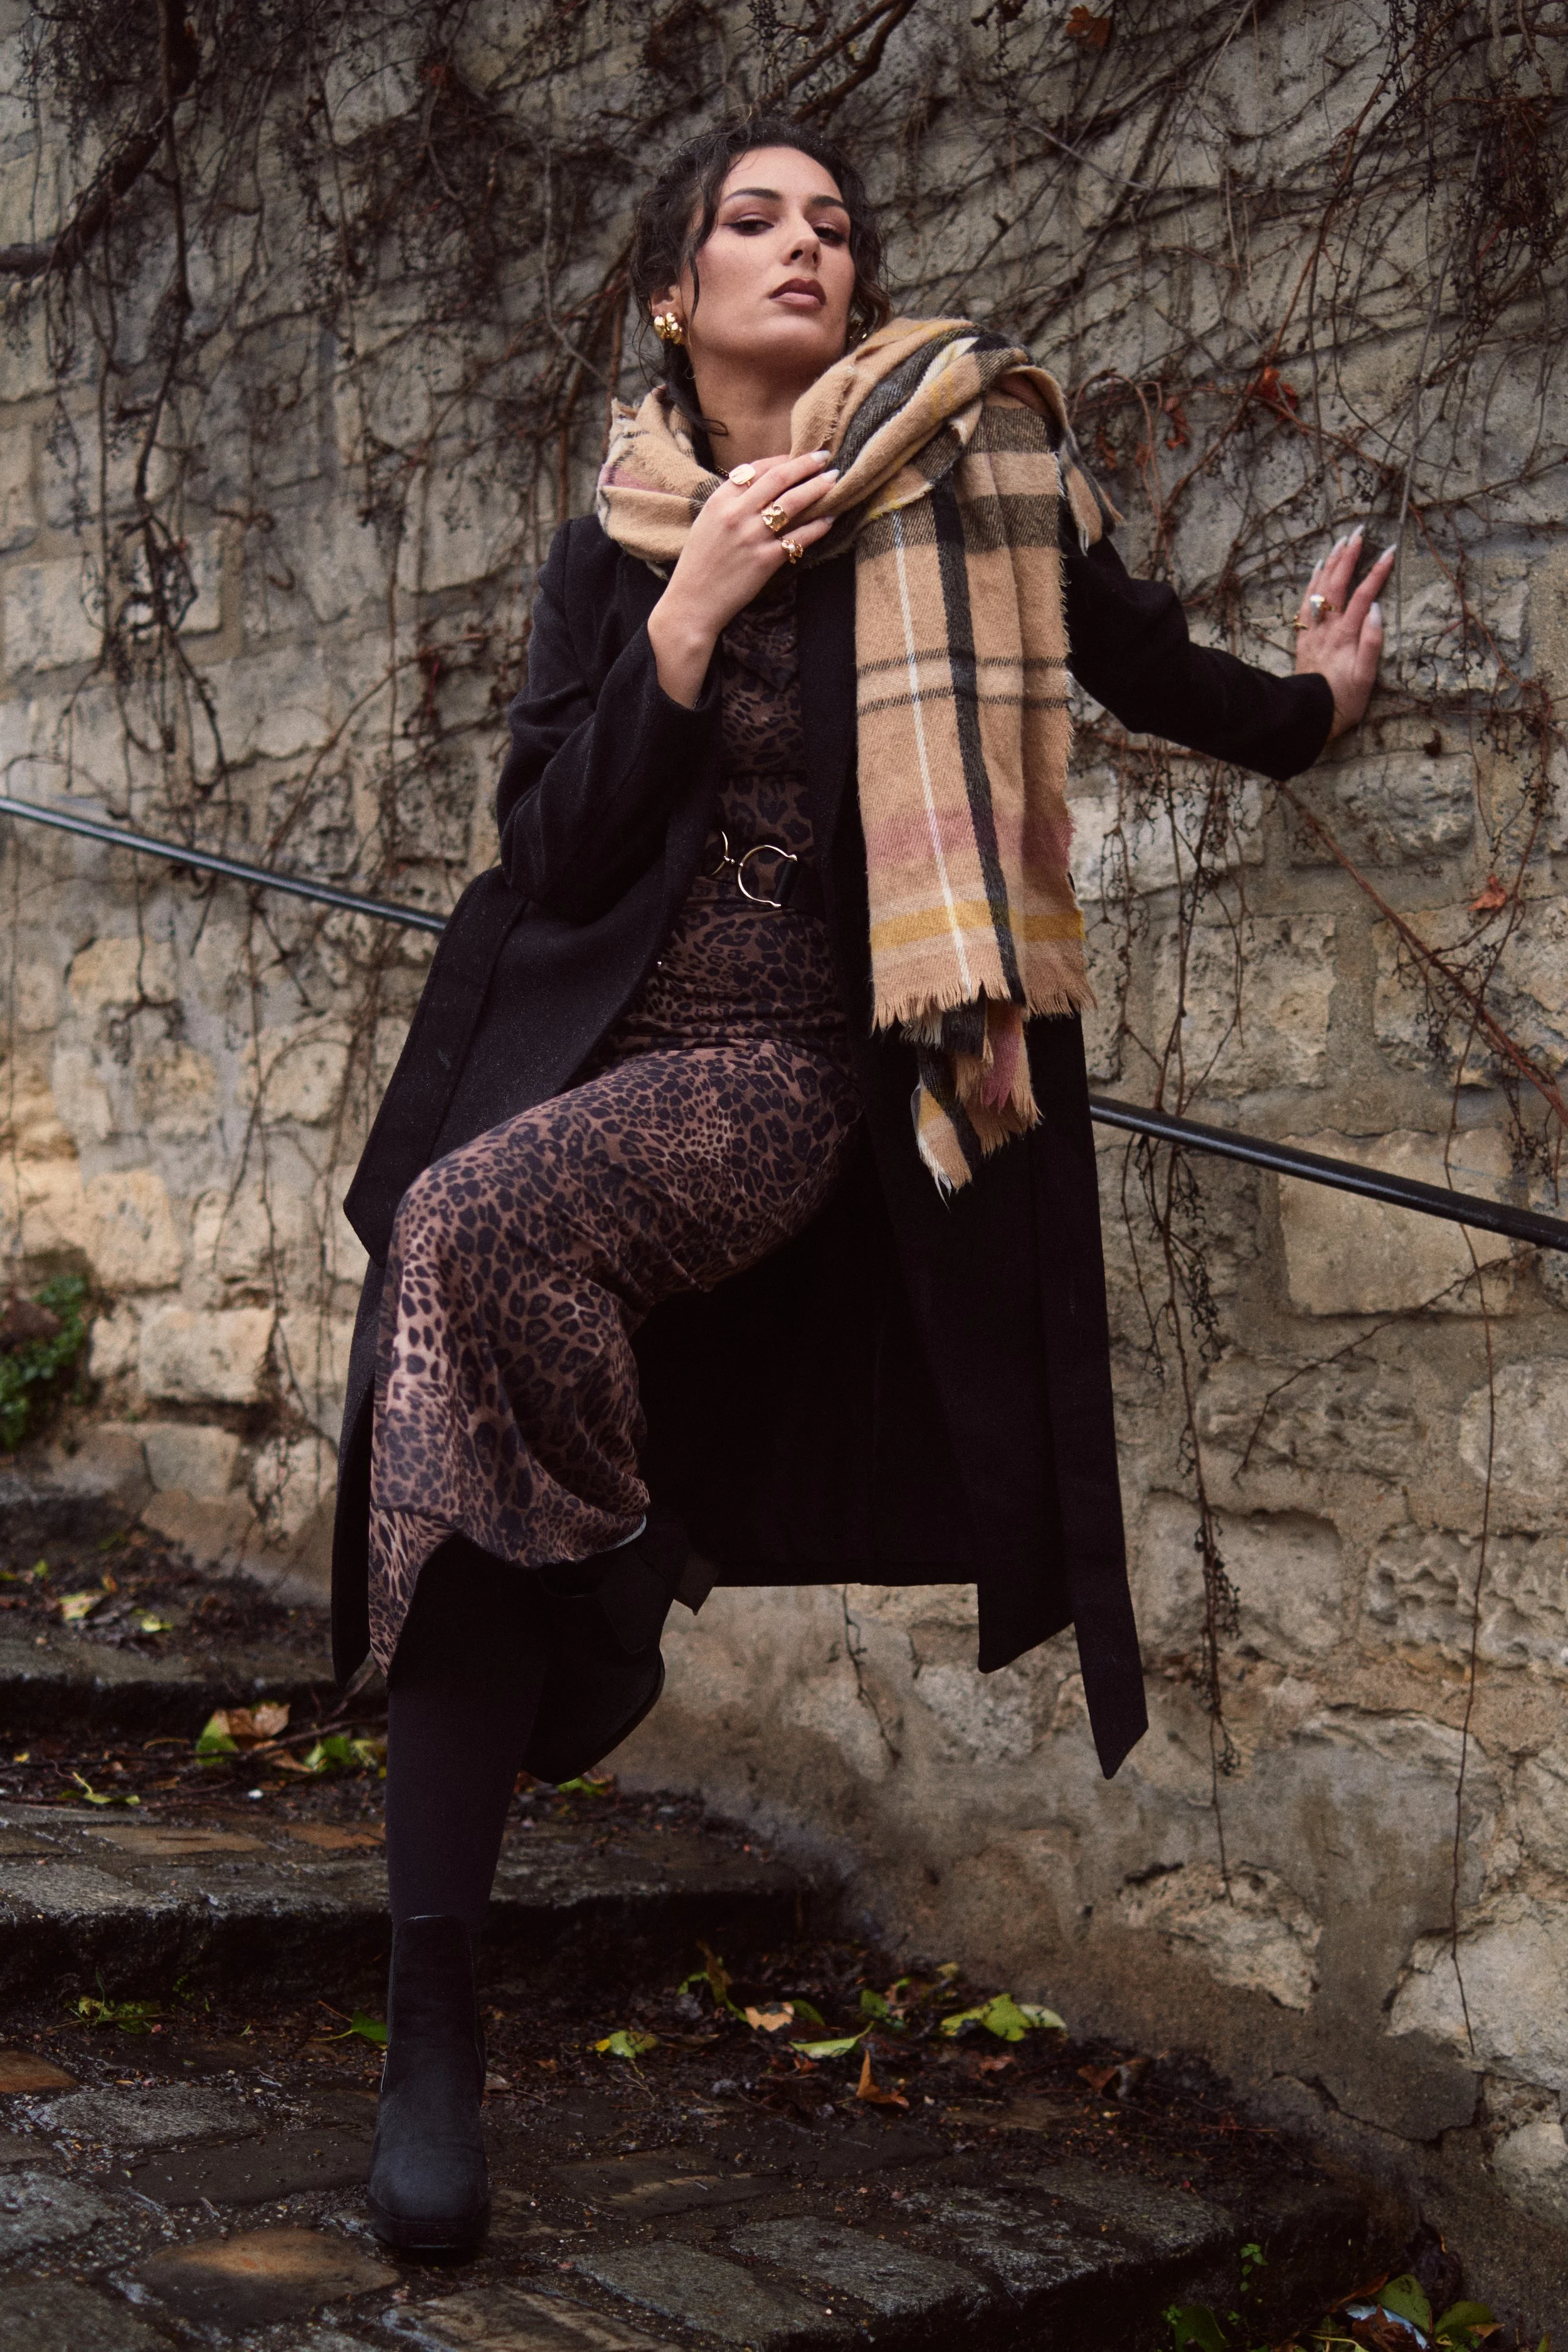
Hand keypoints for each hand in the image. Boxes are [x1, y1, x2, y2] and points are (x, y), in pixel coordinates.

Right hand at [647, 450, 838, 705]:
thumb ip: (730, 502)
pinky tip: (830, 519)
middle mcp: (736, 514)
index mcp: (719, 500)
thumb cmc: (699, 564)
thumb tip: (760, 484)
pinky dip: (818, 527)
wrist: (692, 603)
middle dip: (805, 465)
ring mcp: (752, 536)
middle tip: (825, 457)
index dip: (782, 459)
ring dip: (817, 489)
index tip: (799, 457)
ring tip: (834, 481)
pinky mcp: (765, 560)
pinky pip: (799, 537)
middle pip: (779, 479)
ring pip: (793, 503)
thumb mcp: (706, 522)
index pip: (756, 469)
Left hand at [1293, 528, 1395, 739]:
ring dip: (1331, 563)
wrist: (1308, 716)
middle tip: (1359, 531)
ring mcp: (1313, 631)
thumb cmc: (1343, 701)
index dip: (1377, 573)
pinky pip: (1306, 603)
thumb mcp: (1366, 677)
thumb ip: (1371, 642)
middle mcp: (1327, 629)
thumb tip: (1376, 609)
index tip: (1390, 551)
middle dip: (1349, 556)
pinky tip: (1318, 568)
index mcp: (1345, 637)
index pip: (1363, 596)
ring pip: (1320, 589)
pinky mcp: (1304, 637)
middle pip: (1337, 585)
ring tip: (1341, 541)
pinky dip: (1313, 582)